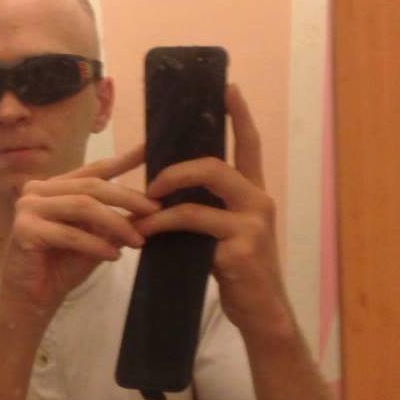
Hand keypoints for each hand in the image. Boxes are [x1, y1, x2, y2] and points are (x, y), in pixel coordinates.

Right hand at [0, 145, 159, 315]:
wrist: (32, 300)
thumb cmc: (62, 269)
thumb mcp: (97, 240)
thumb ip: (116, 222)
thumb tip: (153, 209)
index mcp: (53, 188)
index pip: (93, 170)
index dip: (123, 160)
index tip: (150, 149)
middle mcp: (37, 191)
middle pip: (91, 186)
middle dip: (127, 198)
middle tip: (155, 210)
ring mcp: (27, 208)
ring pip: (82, 206)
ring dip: (115, 224)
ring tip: (137, 241)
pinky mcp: (24, 230)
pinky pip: (70, 234)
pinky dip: (96, 245)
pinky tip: (113, 256)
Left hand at [140, 85, 292, 338]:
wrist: (260, 312)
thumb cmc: (238, 274)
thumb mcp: (224, 236)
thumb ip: (208, 211)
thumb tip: (166, 193)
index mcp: (255, 194)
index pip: (249, 145)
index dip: (239, 115)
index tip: (228, 87)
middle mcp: (258, 202)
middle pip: (216, 165)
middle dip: (176, 170)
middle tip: (150, 185)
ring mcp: (252, 225)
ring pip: (199, 198)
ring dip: (161, 204)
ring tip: (138, 214)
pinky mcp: (240, 250)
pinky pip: (191, 228)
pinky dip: (162, 228)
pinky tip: (145, 237)